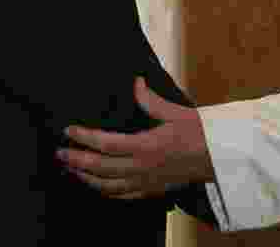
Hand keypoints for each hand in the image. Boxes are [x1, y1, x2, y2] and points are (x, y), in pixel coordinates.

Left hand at [56, 77, 215, 199]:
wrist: (220, 159)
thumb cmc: (202, 134)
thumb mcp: (177, 112)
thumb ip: (152, 100)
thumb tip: (136, 83)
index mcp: (147, 146)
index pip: (106, 144)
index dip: (84, 138)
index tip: (68, 131)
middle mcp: (143, 167)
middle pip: (100, 168)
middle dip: (76, 161)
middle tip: (59, 153)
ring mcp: (146, 182)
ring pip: (107, 185)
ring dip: (86, 178)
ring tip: (71, 168)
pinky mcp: (152, 189)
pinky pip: (122, 195)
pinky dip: (105, 190)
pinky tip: (97, 184)